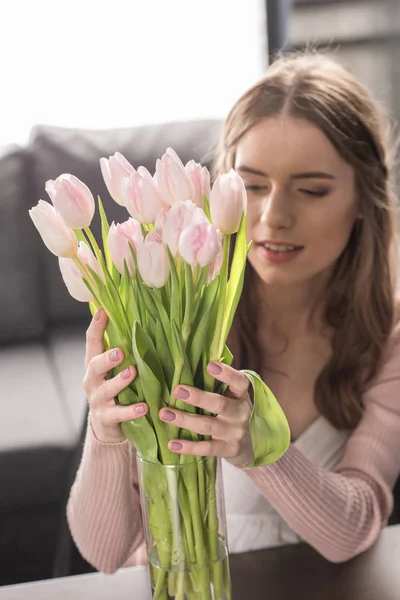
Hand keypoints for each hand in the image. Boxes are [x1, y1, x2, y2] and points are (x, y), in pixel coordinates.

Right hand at [82, 308, 147, 442]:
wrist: (106, 424)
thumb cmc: (116, 389)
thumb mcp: (114, 369)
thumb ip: (122, 350)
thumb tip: (138, 320)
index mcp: (94, 364)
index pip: (92, 342)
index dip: (96, 326)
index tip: (103, 311)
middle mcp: (92, 380)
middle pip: (94, 366)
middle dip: (106, 358)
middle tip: (120, 352)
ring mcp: (98, 399)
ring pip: (105, 390)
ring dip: (119, 381)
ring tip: (132, 373)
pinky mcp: (107, 417)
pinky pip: (118, 414)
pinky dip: (130, 411)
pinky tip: (143, 407)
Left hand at [159, 363, 252, 466]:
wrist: (251, 446)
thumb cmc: (233, 413)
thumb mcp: (233, 397)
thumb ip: (218, 384)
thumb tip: (190, 360)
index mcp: (240, 396)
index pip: (239, 382)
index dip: (227, 373)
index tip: (210, 365)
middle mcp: (240, 413)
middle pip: (220, 404)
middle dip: (198, 397)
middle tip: (177, 390)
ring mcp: (234, 433)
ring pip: (208, 425)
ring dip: (185, 420)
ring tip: (164, 413)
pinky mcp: (228, 450)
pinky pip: (206, 448)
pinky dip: (189, 447)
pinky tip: (172, 443)